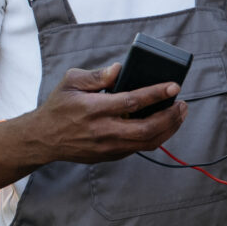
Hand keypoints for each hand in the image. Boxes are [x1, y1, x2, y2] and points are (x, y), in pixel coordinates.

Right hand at [27, 63, 189, 164]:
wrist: (43, 139)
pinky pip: (139, 148)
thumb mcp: (71, 82)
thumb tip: (119, 69)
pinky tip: (163, 125)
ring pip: (147, 142)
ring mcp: (108, 147)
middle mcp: (103, 131)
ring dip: (168, 129)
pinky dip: (155, 137)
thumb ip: (97, 76)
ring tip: (179, 114)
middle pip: (146, 128)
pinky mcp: (110, 156)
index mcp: (94, 109)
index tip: (173, 86)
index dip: (156, 94)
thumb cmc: (58, 107)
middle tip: (183, 104)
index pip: (132, 102)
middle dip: (170, 117)